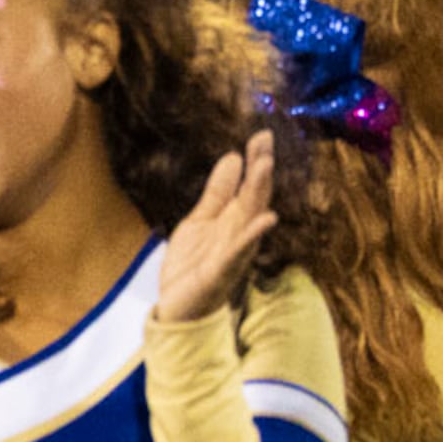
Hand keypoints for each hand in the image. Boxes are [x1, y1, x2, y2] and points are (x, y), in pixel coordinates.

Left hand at [155, 131, 277, 323]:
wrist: (177, 307)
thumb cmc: (193, 265)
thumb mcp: (200, 220)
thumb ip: (217, 192)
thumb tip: (233, 157)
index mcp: (233, 221)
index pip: (249, 187)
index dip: (255, 161)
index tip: (262, 135)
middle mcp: (239, 234)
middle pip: (253, 197)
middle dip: (260, 169)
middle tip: (265, 140)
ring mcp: (233, 253)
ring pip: (249, 219)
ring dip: (258, 193)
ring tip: (264, 166)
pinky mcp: (220, 272)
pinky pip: (238, 252)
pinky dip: (252, 235)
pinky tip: (265, 219)